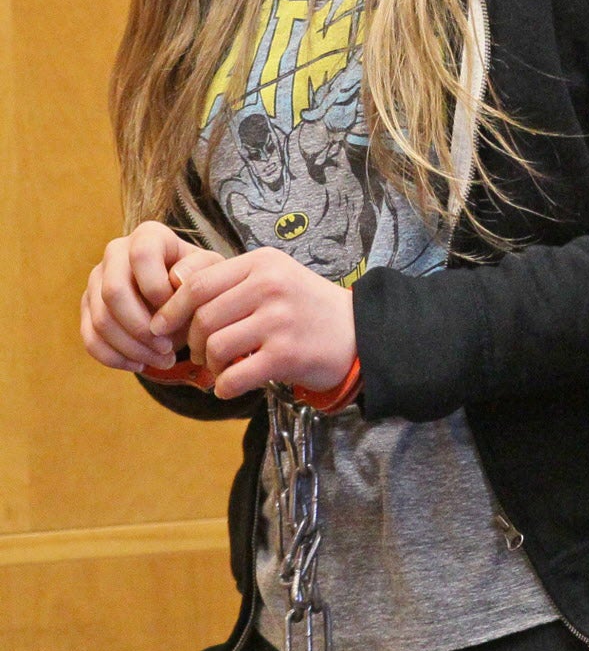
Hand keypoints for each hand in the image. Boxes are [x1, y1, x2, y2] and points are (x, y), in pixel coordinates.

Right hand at [80, 221, 223, 372]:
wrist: (188, 300)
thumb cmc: (202, 284)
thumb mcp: (213, 275)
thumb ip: (199, 273)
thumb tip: (174, 280)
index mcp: (148, 237)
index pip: (141, 256)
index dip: (157, 287)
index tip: (176, 309)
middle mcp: (116, 253)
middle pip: (113, 292)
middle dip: (141, 327)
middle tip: (168, 348)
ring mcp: (97, 280)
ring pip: (101, 319)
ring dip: (132, 347)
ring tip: (163, 360)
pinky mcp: (88, 308)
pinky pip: (90, 338)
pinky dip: (115, 357)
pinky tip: (141, 365)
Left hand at [150, 246, 356, 398]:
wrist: (362, 332)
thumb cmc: (310, 308)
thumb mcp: (276, 277)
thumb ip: (233, 282)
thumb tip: (174, 296)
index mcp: (262, 263)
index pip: (197, 283)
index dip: (172, 309)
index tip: (164, 327)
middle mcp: (270, 287)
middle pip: (203, 317)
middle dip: (193, 342)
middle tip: (202, 356)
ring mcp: (279, 321)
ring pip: (215, 347)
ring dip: (210, 366)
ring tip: (220, 370)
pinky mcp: (287, 355)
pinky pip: (235, 376)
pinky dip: (224, 387)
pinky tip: (231, 386)